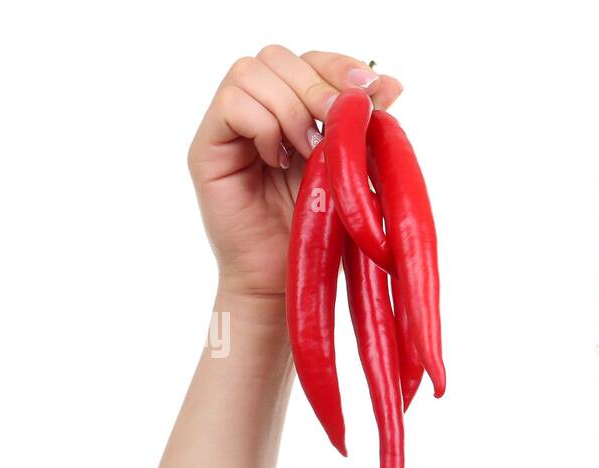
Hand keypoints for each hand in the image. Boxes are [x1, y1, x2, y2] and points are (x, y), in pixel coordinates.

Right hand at [187, 45, 403, 298]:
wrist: (292, 280)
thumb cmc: (321, 233)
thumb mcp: (352, 170)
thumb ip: (364, 127)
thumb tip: (390, 83)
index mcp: (295, 111)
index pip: (308, 60)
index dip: (337, 65)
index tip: (368, 90)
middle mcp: (258, 112)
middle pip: (277, 56)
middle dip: (316, 85)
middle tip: (335, 127)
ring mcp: (229, 129)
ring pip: (251, 73)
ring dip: (290, 108)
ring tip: (308, 152)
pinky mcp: (208, 148)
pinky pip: (231, 105)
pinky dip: (263, 126)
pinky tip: (278, 160)